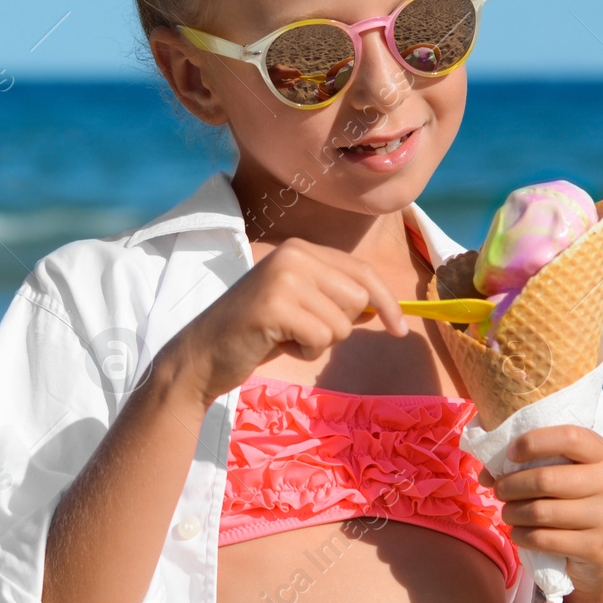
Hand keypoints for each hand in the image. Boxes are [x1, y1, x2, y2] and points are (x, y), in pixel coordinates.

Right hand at [166, 237, 409, 409]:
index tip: (400, 328)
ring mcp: (283, 277)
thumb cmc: (256, 333)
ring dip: (318, 342)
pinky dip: (304, 351)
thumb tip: (382, 307)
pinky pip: (320, 338)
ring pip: (341, 323)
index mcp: (301, 249)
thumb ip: (335, 297)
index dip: (387, 302)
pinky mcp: (274, 305)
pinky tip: (276, 343)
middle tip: (300, 329)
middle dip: (339, 325)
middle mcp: (294, 254)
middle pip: (358, 298)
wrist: (202, 354)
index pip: (363, 272)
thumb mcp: (300, 304)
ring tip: (284, 335)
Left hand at [478, 424, 602, 602]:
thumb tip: (486, 473)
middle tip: (499, 490)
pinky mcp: (596, 548)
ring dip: (512, 512)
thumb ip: (534, 463)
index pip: (570, 437)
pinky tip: (518, 533)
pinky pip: (543, 539)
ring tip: (507, 512)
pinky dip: (521, 536)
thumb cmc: (577, 502)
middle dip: (511, 485)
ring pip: (541, 511)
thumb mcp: (568, 474)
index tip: (511, 454)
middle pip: (546, 479)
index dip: (534, 442)